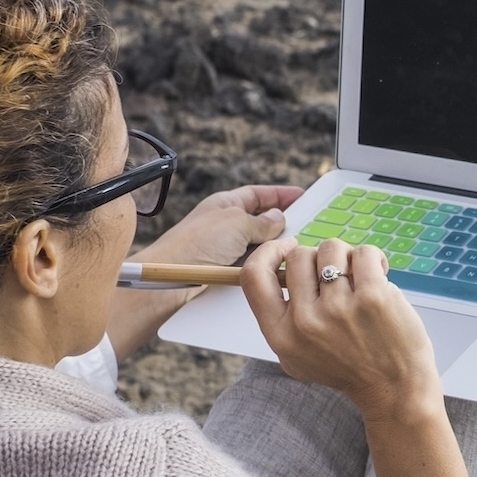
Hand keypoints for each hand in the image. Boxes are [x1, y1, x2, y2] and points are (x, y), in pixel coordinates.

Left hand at [108, 184, 301, 362]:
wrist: (170, 281)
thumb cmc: (195, 245)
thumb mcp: (236, 223)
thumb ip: (261, 221)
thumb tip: (279, 218)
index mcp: (224, 205)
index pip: (257, 195)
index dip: (280, 195)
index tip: (302, 196)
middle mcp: (224, 227)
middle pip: (260, 222)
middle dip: (281, 225)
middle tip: (306, 227)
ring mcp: (224, 251)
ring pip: (258, 248)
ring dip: (273, 250)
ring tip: (293, 251)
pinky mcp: (224, 274)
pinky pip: (252, 268)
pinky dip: (265, 268)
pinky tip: (276, 271)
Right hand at [241, 237, 442, 421]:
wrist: (393, 389)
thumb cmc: (348, 367)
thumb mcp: (297, 354)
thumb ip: (282, 316)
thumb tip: (279, 265)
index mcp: (281, 335)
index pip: (254, 277)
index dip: (268, 253)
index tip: (287, 249)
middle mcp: (304, 322)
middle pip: (299, 256)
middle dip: (319, 258)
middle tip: (337, 277)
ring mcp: (338, 309)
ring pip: (331, 249)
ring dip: (347, 258)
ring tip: (359, 281)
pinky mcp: (372, 298)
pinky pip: (364, 253)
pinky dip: (374, 259)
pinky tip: (379, 276)